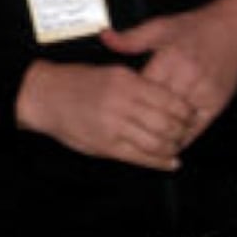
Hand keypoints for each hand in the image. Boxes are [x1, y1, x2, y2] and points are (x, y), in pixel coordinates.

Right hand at [15, 59, 194, 169]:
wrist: (44, 96)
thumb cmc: (79, 83)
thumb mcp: (113, 73)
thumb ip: (141, 86)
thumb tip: (171, 98)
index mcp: (126, 82)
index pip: (169, 100)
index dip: (185, 111)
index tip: (192, 115)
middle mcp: (122, 103)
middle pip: (166, 123)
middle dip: (182, 131)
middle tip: (188, 132)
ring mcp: (114, 126)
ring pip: (156, 142)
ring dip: (173, 148)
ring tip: (178, 147)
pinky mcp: (106, 145)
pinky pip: (140, 157)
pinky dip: (160, 162)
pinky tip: (171, 163)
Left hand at [100, 0, 236, 147]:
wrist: (235, 30)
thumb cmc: (196, 27)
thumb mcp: (160, 27)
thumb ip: (132, 38)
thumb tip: (105, 38)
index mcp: (170, 58)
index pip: (144, 88)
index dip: (129, 101)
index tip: (116, 108)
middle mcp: (188, 76)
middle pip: (159, 108)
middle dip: (143, 120)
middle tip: (126, 130)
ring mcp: (204, 92)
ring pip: (177, 121)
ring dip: (162, 133)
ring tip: (145, 141)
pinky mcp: (217, 102)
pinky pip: (196, 126)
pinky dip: (183, 136)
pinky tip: (171, 141)